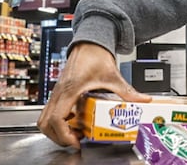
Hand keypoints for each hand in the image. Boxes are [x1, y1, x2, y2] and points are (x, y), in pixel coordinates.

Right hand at [37, 42, 151, 148]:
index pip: (57, 118)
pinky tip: (73, 122)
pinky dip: (57, 122)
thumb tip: (143, 100)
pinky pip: (49, 112)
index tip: (76, 141)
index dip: (64, 135)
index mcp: (70, 90)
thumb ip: (127, 91)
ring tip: (74, 133)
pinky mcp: (58, 93)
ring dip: (55, 131)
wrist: (89, 45)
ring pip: (43, 119)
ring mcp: (56, 93)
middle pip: (45, 123)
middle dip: (58, 137)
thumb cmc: (95, 56)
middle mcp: (59, 92)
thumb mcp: (113, 76)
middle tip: (76, 141)